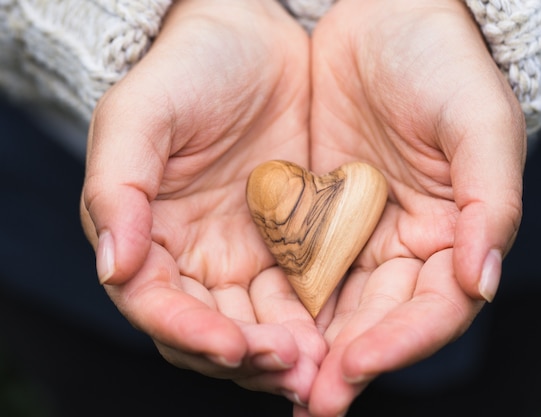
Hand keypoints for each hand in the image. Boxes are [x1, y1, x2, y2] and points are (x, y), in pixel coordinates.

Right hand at [80, 0, 324, 402]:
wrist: (251, 40)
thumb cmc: (187, 70)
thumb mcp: (140, 116)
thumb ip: (117, 189)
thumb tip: (113, 267)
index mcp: (146, 237)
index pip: (158, 305)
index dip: (191, 332)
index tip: (232, 346)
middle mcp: (192, 258)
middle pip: (212, 329)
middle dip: (249, 356)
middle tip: (295, 365)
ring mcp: (243, 255)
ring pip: (260, 323)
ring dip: (287, 352)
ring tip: (322, 364)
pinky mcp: (291, 245)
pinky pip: (302, 293)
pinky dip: (317, 320)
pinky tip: (340, 334)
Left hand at [303, 0, 525, 414]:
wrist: (388, 18)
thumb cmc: (445, 65)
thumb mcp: (479, 125)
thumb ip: (491, 203)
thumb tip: (482, 282)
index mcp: (456, 235)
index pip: (434, 310)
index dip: (399, 343)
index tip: (354, 365)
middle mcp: (408, 247)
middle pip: (380, 322)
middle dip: (347, 362)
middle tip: (308, 400)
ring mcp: (361, 235)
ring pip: (336, 306)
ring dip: (308, 345)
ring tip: (273, 376)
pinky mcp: (317, 217)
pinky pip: (298, 267)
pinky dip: (281, 300)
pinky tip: (254, 325)